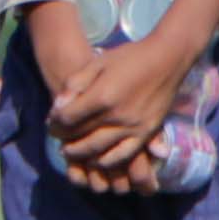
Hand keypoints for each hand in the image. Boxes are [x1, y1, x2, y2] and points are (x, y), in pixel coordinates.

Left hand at [49, 48, 173, 181]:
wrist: (167, 59)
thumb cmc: (129, 57)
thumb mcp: (97, 63)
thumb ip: (75, 84)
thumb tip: (57, 107)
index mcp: (102, 96)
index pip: (68, 118)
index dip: (55, 122)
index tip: (51, 122)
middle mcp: (117, 115)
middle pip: (80, 135)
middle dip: (64, 138)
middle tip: (57, 137)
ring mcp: (133, 127)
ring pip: (98, 150)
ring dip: (80, 154)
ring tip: (70, 151)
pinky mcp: (146, 133)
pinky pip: (122, 155)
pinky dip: (106, 162)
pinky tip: (96, 160)